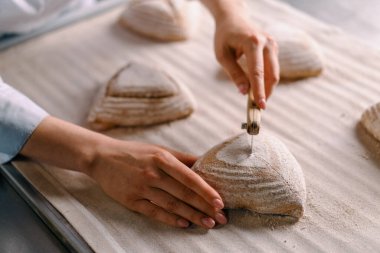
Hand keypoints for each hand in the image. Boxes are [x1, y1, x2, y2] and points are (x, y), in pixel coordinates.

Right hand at [88, 140, 226, 228]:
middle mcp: (153, 173)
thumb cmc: (135, 152)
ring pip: (172, 205)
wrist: (102, 157)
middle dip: (205, 207)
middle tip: (221, 218)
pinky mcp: (131, 200)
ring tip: (208, 223)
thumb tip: (205, 163)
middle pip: (184, 193)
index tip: (220, 201)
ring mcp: (141, 188)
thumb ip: (182, 158)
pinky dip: (170, 219)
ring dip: (192, 216)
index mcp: (162, 158)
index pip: (189, 177)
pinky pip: (154, 212)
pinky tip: (184, 224)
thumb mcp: (159, 149)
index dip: (206, 191)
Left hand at [214, 13, 278, 108]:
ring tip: (257, 100)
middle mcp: (267, 42)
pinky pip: (273, 68)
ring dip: (268, 88)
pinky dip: (267, 80)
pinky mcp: (274, 48)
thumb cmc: (224, 38)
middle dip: (267, 92)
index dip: (259, 90)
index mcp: (252, 42)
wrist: (233, 19)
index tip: (260, 106)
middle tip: (259, 107)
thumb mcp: (222, 56)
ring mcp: (273, 44)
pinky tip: (258, 88)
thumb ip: (234, 73)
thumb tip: (244, 92)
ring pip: (275, 73)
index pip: (257, 72)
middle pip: (271, 74)